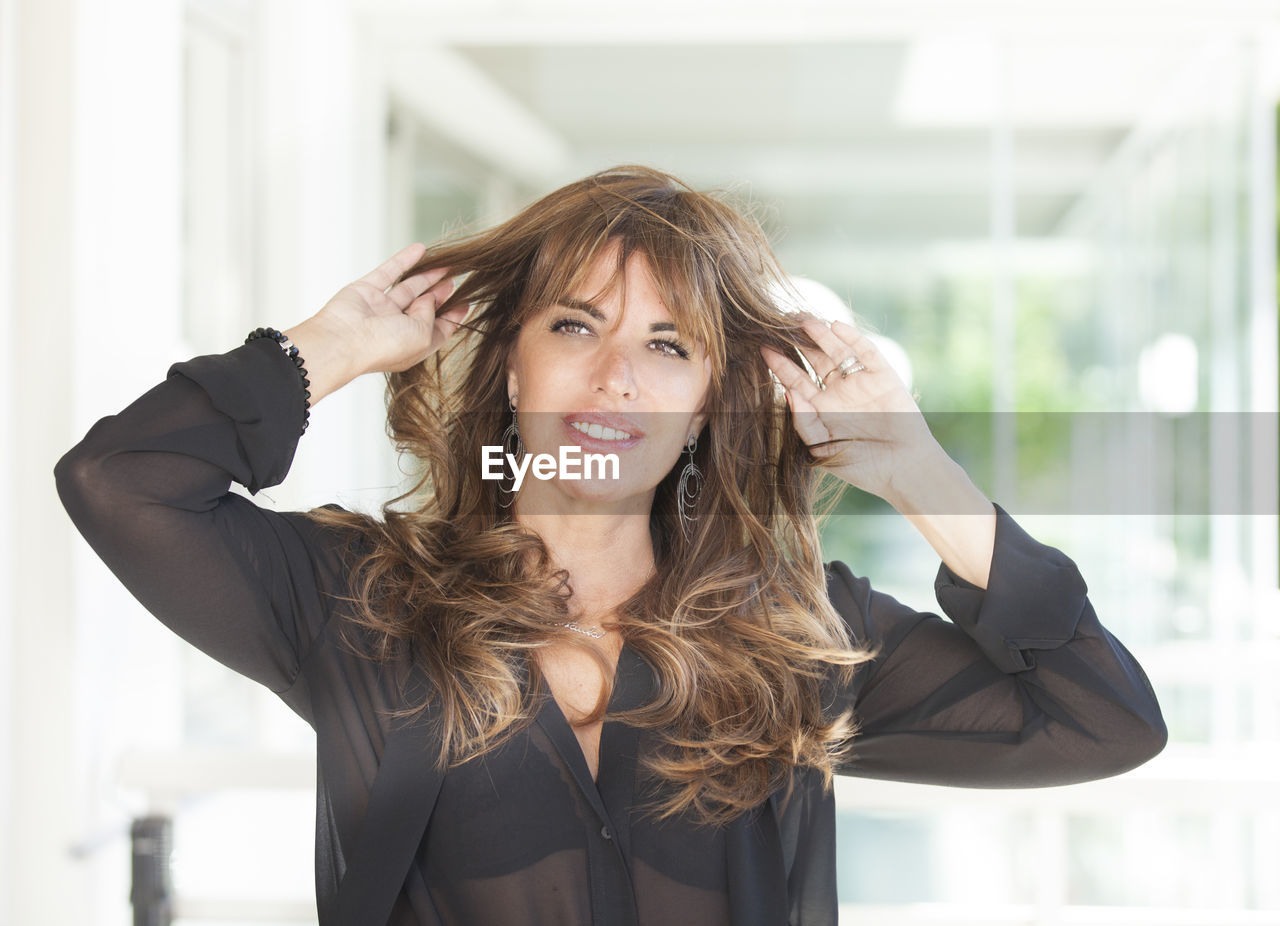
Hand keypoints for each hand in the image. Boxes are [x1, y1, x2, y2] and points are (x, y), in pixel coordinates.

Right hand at [285, 243, 467, 402]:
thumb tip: (430, 298)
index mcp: (412, 344)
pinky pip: (389, 272)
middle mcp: (396, 328)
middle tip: (456, 279)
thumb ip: (431, 315)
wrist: (344, 340)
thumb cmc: (384, 346)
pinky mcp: (366, 290)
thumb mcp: (422, 335)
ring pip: (409, 288)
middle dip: (441, 294)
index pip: (438, 329)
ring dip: (428, 276)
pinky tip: (421, 249)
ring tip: (447, 264)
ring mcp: (380, 308)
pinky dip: (405, 260)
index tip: (466, 302)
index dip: (453, 316)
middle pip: (424, 307)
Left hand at [761, 316, 937, 503]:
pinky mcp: (883, 377)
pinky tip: (836, 326)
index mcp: (822, 409)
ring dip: (821, 334)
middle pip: (814, 359)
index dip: (780, 364)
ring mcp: (860, 383)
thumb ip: (804, 422)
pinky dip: (852, 338)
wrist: (902, 470)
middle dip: (798, 341)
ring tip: (803, 318)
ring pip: (836, 351)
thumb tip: (788, 394)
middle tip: (780, 321)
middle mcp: (839, 392)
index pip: (796, 381)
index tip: (762, 347)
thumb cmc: (861, 466)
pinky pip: (865, 353)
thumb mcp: (823, 448)